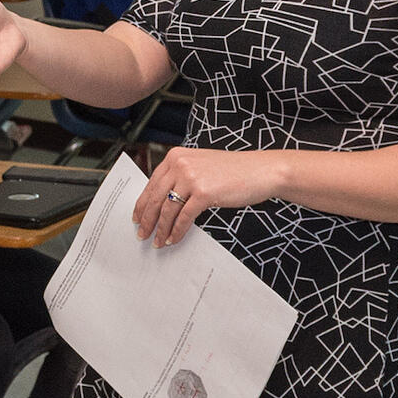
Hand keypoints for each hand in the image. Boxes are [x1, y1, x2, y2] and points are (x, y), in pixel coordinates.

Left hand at [132, 147, 283, 246]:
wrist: (262, 171)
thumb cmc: (235, 171)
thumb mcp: (201, 166)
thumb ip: (181, 177)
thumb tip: (162, 200)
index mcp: (176, 156)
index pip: (151, 184)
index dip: (142, 204)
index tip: (136, 217)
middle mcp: (180, 164)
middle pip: (155, 198)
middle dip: (147, 219)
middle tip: (142, 234)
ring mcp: (191, 178)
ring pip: (167, 210)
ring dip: (161, 229)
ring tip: (157, 241)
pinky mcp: (203, 193)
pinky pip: (183, 217)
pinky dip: (176, 231)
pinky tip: (173, 239)